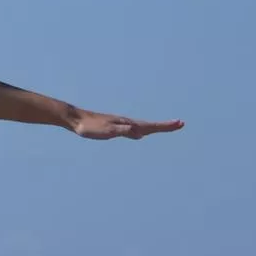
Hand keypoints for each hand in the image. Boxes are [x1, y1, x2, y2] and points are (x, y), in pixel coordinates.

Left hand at [68, 108, 183, 139]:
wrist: (76, 120)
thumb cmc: (90, 126)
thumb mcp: (106, 130)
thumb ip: (122, 131)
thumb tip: (138, 132)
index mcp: (127, 124)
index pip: (150, 125)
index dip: (165, 126)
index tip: (179, 123)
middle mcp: (126, 123)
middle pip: (150, 125)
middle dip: (165, 126)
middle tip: (180, 124)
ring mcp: (121, 125)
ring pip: (142, 127)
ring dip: (155, 128)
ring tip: (166, 128)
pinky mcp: (114, 128)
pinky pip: (133, 130)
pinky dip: (141, 131)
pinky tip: (140, 135)